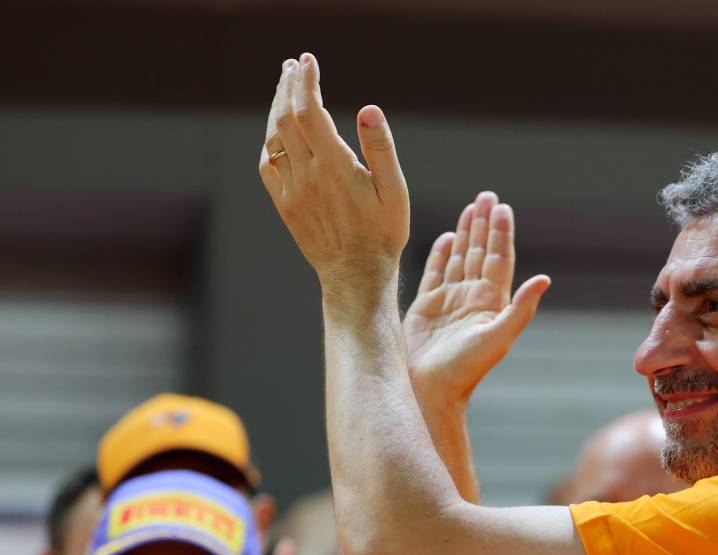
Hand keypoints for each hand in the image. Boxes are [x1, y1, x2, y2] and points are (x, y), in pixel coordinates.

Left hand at [259, 53, 408, 302]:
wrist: (356, 276)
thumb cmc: (383, 234)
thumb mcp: (394, 192)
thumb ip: (381, 149)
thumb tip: (369, 109)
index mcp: (334, 168)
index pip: (309, 112)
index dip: (306, 83)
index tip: (308, 62)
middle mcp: (307, 176)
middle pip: (286, 118)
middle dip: (289, 87)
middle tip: (294, 66)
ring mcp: (291, 191)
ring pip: (274, 138)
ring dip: (277, 108)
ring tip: (286, 88)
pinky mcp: (285, 205)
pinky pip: (268, 164)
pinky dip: (270, 140)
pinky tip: (278, 131)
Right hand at [405, 191, 549, 405]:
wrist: (430, 389)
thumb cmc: (466, 368)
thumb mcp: (498, 336)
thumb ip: (521, 307)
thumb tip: (545, 279)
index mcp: (491, 302)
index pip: (498, 259)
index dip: (501, 233)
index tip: (502, 207)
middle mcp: (472, 297)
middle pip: (480, 252)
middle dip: (484, 223)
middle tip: (487, 195)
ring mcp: (450, 300)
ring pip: (459, 257)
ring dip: (465, 232)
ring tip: (470, 207)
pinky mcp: (426, 306)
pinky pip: (435, 273)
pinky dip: (441, 254)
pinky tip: (446, 238)